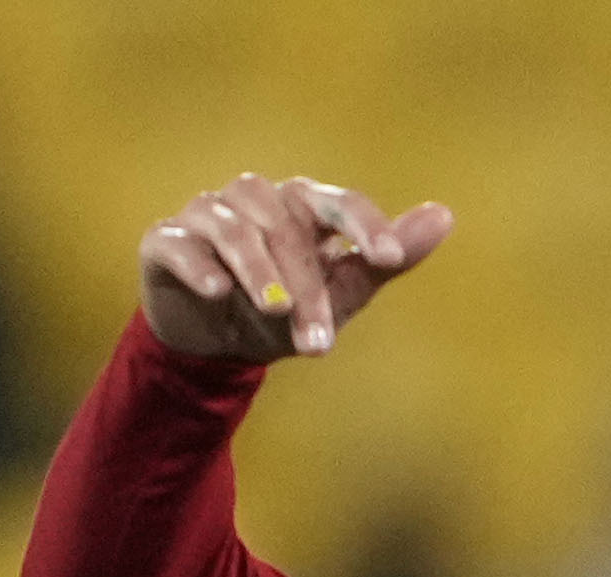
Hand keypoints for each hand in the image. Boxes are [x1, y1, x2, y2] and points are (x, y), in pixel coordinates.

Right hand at [141, 176, 451, 366]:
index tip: (388, 259)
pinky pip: (183, 245)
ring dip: (259, 273)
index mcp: (302, 205)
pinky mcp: (165, 240)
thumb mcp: (342, 293)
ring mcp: (206, 215)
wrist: (215, 344)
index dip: (364, 226)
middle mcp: (254, 198)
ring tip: (276, 313)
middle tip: (319, 342)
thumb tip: (445, 215)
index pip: (338, 203)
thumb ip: (386, 260)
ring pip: (236, 229)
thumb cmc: (285, 311)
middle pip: (287, 228)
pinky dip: (202, 265)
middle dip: (307, 287)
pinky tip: (220, 293)